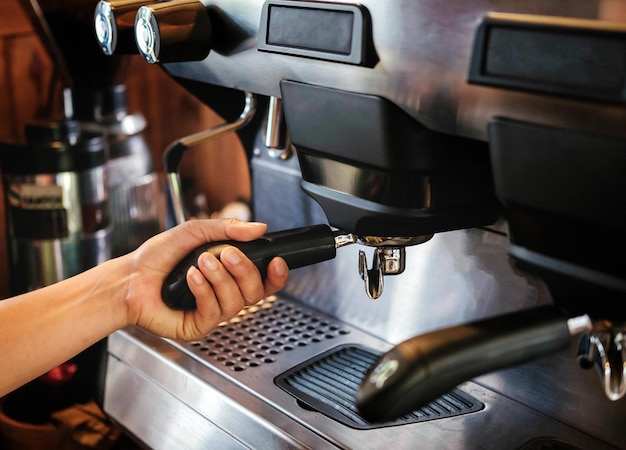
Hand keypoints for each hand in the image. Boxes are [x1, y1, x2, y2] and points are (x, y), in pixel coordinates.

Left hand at [123, 219, 288, 340]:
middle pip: (256, 292)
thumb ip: (228, 229)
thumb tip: (259, 228)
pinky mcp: (198, 326)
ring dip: (220, 279)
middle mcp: (225, 295)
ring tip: (200, 262)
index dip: (276, 274)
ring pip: (237, 302)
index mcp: (230, 275)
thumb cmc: (158, 257)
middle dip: (245, 270)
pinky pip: (214, 312)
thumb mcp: (195, 231)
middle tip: (226, 254)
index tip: (276, 260)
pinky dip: (204, 291)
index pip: (265, 280)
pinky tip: (191, 278)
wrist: (130, 278)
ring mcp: (213, 312)